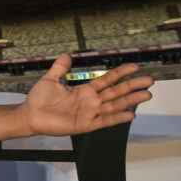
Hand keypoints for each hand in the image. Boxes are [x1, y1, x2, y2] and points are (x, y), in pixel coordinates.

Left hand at [20, 54, 153, 136]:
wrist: (30, 115)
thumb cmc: (39, 99)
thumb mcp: (50, 79)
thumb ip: (60, 68)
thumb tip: (67, 54)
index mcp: (85, 90)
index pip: (107, 80)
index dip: (121, 73)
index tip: (135, 66)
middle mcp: (91, 101)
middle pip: (116, 92)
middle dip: (132, 86)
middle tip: (150, 80)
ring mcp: (90, 113)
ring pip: (115, 105)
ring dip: (130, 100)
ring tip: (147, 94)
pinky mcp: (86, 125)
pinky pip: (105, 121)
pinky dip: (117, 118)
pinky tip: (131, 114)